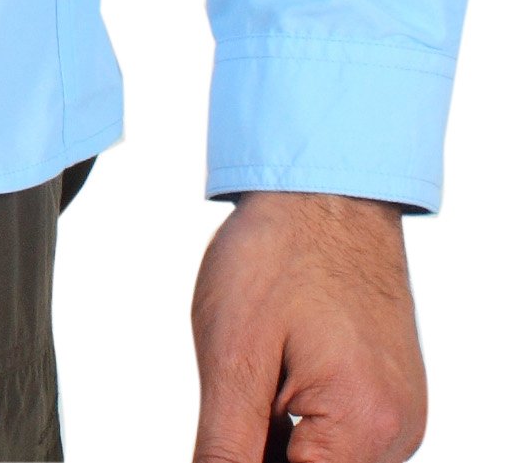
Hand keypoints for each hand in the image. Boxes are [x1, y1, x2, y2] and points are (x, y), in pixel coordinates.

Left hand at [191, 191, 424, 461]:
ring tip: (261, 365)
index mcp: (362, 426)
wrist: (327, 190)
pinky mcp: (391, 398)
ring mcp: (399, 416)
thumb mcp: (232, 354)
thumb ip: (226, 446)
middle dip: (262, 446)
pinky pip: (342, 436)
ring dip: (280, 436)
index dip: (247, 460)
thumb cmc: (279, 253)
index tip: (230, 417)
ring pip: (324, 458)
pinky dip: (302, 420)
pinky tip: (279, 369)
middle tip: (240, 387)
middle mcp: (396, 433)